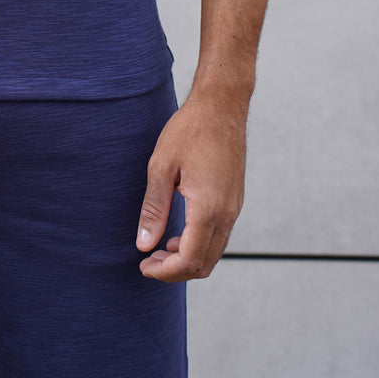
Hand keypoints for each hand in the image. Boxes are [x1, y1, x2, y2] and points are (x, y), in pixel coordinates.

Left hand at [135, 89, 246, 281]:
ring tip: (160, 247)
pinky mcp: (235, 200)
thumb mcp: (162, 166)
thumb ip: (154, 209)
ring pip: (214, 252)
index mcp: (208, 207)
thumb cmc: (190, 130)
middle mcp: (227, 213)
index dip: (165, 271)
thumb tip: (144, 245)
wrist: (222, 106)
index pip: (189, 259)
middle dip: (175, 271)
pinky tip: (178, 231)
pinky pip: (219, 236)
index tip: (143, 266)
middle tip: (149, 261)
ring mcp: (234, 208)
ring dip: (187, 258)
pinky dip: (199, 244)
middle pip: (204, 264)